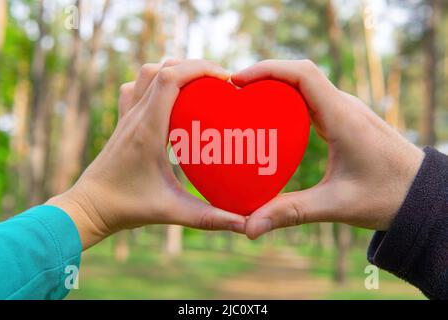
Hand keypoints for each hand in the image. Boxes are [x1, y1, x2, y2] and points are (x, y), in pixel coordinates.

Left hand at [47, 59, 245, 248]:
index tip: (224, 77)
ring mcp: (126, 117)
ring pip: (146, 73)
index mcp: (147, 130)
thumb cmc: (126, 208)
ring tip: (198, 84)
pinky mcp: (122, 122)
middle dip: (193, 67)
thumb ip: (210, 218)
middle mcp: (135, 116)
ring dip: (173, 70)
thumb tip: (244, 224)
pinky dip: (154, 82)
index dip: (199, 68)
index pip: (170, 78)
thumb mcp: (172, 212)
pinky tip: (168, 97)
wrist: (89, 207)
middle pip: (160, 69)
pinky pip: (136, 88)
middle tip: (218, 82)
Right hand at [231, 59, 423, 239]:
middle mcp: (344, 106)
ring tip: (245, 103)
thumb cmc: (387, 196)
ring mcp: (345, 111)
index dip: (267, 70)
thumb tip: (248, 227)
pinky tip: (272, 121)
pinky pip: (312, 100)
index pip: (302, 74)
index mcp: (343, 117)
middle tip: (234, 94)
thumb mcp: (336, 205)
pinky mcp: (345, 120)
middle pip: (298, 74)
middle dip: (264, 77)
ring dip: (275, 87)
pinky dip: (288, 102)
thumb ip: (290, 213)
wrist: (421, 194)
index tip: (238, 80)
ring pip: (305, 85)